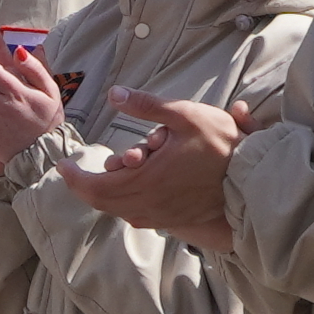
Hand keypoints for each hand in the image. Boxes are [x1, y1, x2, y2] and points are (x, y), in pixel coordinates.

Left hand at [68, 88, 246, 237]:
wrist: (251, 181)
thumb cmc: (221, 145)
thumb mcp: (185, 115)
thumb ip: (147, 105)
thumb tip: (114, 93)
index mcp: (145, 181)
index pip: (95, 187)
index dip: (74, 178)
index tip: (62, 165)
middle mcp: (148, 204)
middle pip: (102, 202)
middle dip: (85, 186)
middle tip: (74, 171)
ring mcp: (160, 215)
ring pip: (119, 210)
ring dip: (105, 194)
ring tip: (101, 175)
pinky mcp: (172, 220)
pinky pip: (137, 215)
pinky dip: (123, 202)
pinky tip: (127, 188)